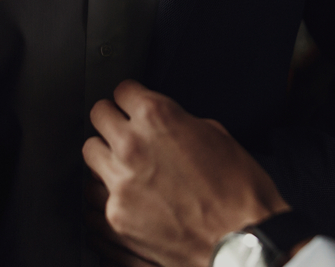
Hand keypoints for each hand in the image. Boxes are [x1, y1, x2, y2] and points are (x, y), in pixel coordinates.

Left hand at [83, 80, 290, 266]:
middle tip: (124, 130)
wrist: (245, 242)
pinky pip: (94, 195)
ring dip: (105, 156)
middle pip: (98, 116)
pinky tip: (123, 197)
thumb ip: (178, 122)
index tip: (132, 105)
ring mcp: (119, 184)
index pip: (122, 91)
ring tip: (123, 166)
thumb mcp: (215, 135)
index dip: (131, 98)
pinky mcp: (116, 218)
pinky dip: (106, 194)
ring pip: (89, 153)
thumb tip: (164, 123)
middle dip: (112, 120)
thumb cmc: (240, 192)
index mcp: (157, 118)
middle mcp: (132, 146)